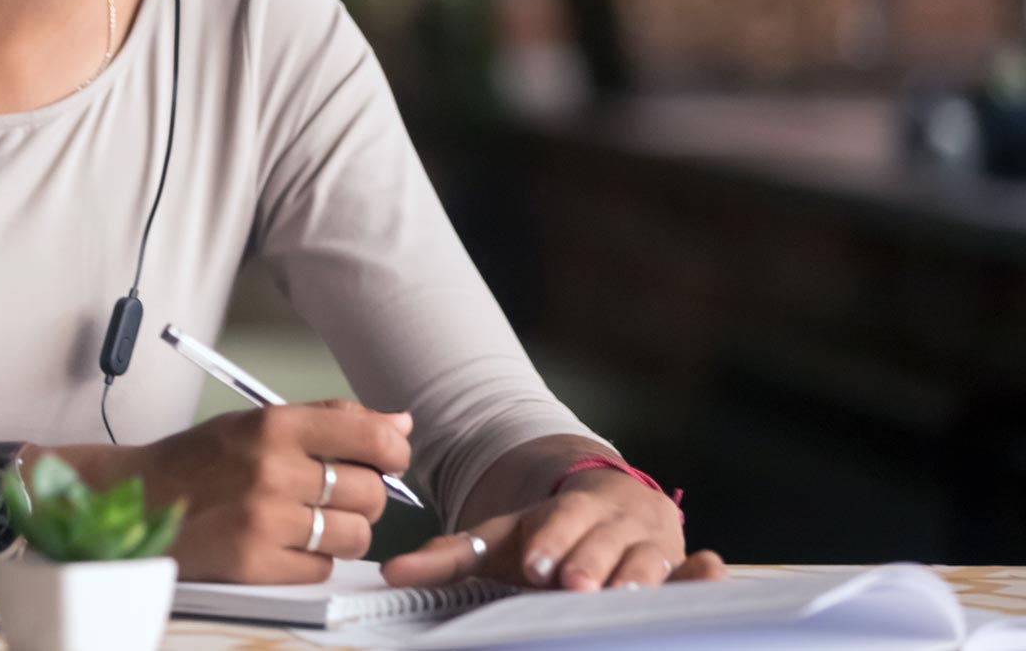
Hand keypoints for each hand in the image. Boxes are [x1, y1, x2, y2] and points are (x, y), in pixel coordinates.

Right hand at [124, 398, 413, 583]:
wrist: (135, 498)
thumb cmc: (198, 461)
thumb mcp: (256, 422)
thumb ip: (330, 419)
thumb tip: (399, 424)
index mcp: (274, 425)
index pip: (371, 436)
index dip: (393, 452)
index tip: (388, 459)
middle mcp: (272, 469)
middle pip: (370, 493)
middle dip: (364, 498)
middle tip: (336, 496)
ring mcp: (263, 519)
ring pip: (355, 535)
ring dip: (343, 533)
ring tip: (311, 522)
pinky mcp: (254, 563)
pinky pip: (322, 568)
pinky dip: (312, 560)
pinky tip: (285, 544)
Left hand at [381, 467, 725, 591]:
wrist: (608, 506)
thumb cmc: (548, 536)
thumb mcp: (501, 540)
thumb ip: (449, 558)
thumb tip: (391, 575)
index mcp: (566, 511)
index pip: (556, 524)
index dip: (551, 541)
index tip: (537, 564)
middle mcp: (611, 522)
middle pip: (602, 543)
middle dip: (590, 564)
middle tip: (575, 586)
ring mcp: (650, 543)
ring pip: (648, 559)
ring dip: (640, 575)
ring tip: (626, 596)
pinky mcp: (680, 563)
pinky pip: (694, 570)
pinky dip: (703, 574)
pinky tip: (711, 570)